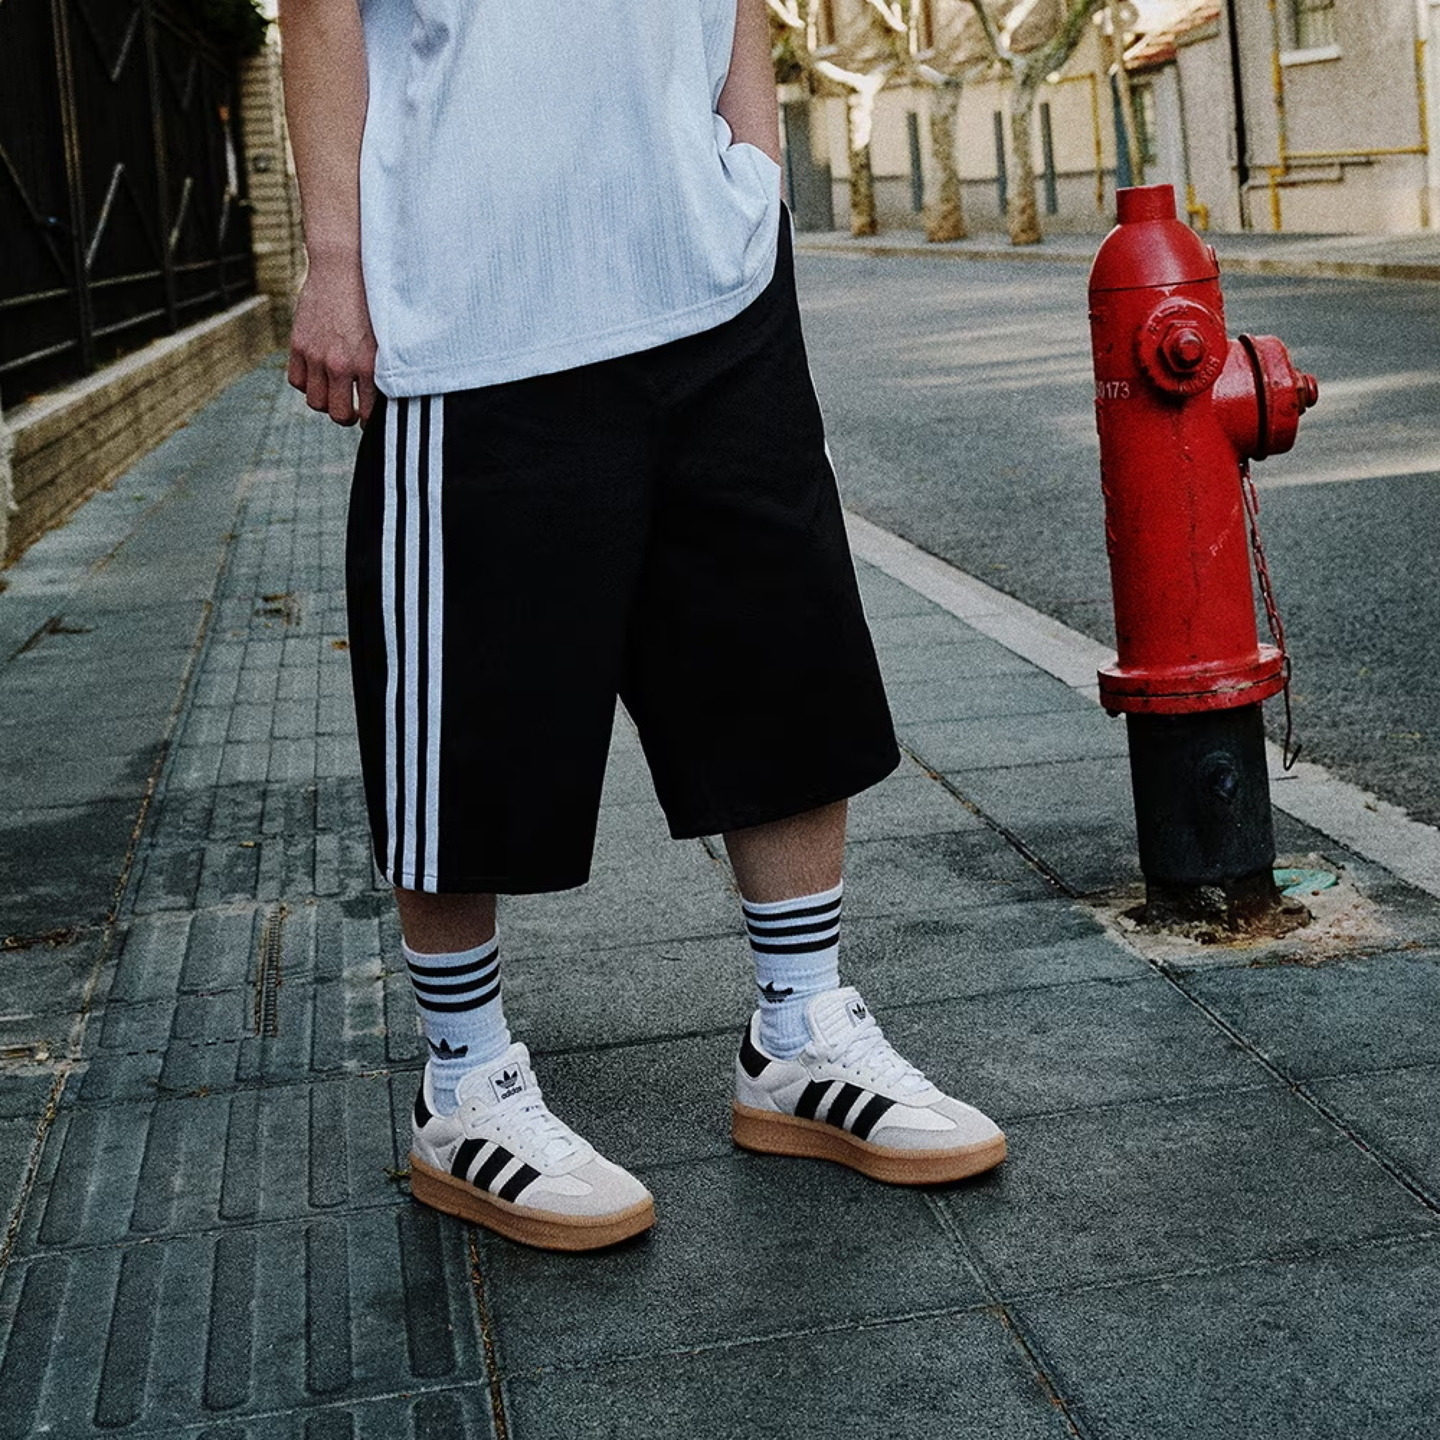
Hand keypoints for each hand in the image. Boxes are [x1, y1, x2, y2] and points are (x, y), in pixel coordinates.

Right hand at [288, 250, 377, 425]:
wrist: (345, 265)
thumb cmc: (375, 298)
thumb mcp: (389, 336)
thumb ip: (388, 366)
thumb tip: (394, 394)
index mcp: (369, 366)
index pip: (368, 414)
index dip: (370, 421)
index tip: (372, 419)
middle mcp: (341, 364)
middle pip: (338, 414)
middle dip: (347, 416)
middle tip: (353, 410)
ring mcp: (316, 355)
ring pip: (316, 401)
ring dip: (327, 402)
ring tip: (337, 393)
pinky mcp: (298, 343)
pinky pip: (296, 381)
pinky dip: (307, 383)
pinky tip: (319, 375)